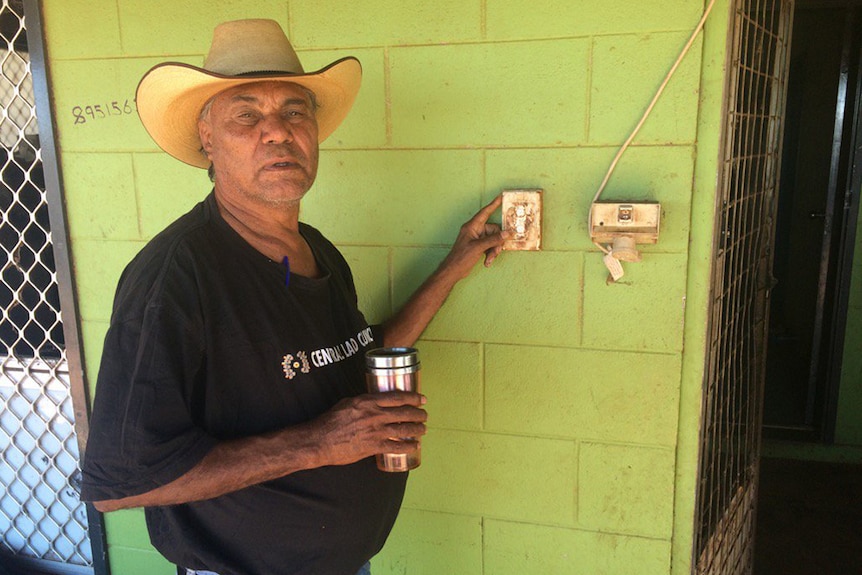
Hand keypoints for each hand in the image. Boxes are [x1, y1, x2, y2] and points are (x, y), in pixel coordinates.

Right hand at [311, 392, 426, 466]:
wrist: (319, 441)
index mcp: (368, 401)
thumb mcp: (347, 403)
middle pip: (404, 412)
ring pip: (403, 429)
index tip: (422, 399)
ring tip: (423, 430)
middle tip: (425, 415)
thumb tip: (375, 403)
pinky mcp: (373, 446)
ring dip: (417, 430)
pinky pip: (396, 446)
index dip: (413, 397)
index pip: (397, 397)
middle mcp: (374, 414)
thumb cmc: (330, 422)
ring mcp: (375, 431)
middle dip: (419, 414)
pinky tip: (414, 446)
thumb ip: (363, 402)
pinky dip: (408, 446)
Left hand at [439, 195, 507, 280]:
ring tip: (489, 259)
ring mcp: (477, 239)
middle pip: (494, 230)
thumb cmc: (461, 257)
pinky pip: (490, 246)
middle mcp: (475, 230)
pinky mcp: (478, 246)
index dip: (493, 204)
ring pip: (493, 239)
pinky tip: (487, 261)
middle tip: (496, 251)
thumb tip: (506, 233)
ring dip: (494, 250)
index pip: (485, 212)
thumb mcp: (478, 247)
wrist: (454, 270)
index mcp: (472, 226)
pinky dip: (490, 253)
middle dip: (497, 242)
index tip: (501, 197)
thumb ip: (493, 239)